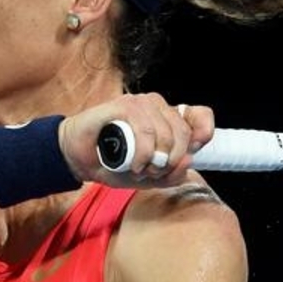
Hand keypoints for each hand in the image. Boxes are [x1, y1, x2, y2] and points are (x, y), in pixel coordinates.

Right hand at [61, 93, 213, 183]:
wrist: (79, 158)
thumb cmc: (113, 163)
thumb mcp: (148, 178)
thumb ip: (171, 174)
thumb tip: (188, 163)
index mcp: (168, 119)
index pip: (200, 116)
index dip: (203, 133)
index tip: (192, 152)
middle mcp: (158, 107)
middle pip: (183, 132)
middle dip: (170, 161)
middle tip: (151, 173)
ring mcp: (140, 104)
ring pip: (164, 132)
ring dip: (153, 159)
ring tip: (138, 169)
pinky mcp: (123, 105)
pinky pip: (144, 129)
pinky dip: (142, 152)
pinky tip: (132, 163)